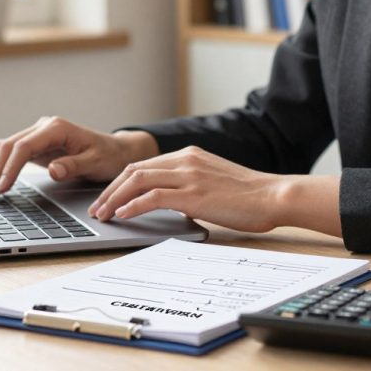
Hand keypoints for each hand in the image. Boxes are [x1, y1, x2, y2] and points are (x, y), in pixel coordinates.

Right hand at [0, 116, 158, 199]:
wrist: (116, 150)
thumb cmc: (108, 155)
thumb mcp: (95, 162)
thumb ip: (74, 166)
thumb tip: (53, 169)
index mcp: (57, 128)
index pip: (24, 146)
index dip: (10, 167)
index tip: (3, 186)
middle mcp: (45, 127)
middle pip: (11, 145)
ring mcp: (40, 135)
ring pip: (8, 147)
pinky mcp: (38, 144)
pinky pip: (13, 151)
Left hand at [88, 146, 288, 232]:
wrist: (273, 196)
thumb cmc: (249, 195)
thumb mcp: (213, 182)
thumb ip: (190, 185)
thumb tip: (173, 203)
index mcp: (189, 155)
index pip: (143, 164)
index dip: (120, 182)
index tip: (108, 198)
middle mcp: (185, 160)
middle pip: (133, 170)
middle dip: (110, 190)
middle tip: (97, 208)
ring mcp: (188, 175)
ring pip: (137, 181)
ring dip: (115, 199)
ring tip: (103, 214)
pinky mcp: (193, 194)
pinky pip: (153, 197)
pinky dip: (133, 205)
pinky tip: (124, 216)